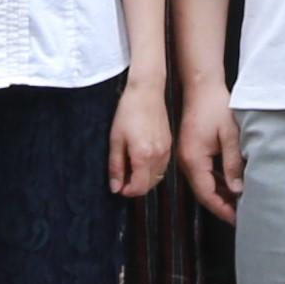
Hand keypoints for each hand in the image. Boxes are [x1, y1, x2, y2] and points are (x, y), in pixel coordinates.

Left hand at [108, 74, 174, 198]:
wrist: (147, 91)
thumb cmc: (128, 112)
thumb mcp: (115, 140)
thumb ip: (116, 166)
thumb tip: (115, 187)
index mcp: (143, 155)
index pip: (139, 187)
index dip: (128, 192)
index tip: (118, 187)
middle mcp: (158, 156)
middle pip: (149, 185)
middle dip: (135, 187)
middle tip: (122, 179)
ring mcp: (166, 150)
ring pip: (157, 177)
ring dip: (144, 179)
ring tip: (130, 169)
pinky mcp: (169, 144)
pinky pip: (163, 166)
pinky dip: (152, 170)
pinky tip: (141, 161)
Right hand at [176, 81, 244, 223]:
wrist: (201, 87)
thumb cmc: (216, 107)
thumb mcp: (230, 135)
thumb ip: (233, 163)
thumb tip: (237, 190)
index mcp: (194, 159)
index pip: (206, 194)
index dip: (222, 209)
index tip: (238, 219)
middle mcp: (187, 161)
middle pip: (203, 193)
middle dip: (222, 206)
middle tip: (243, 216)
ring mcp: (188, 156)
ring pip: (204, 184)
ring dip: (220, 195)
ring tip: (240, 204)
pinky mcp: (192, 151)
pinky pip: (204, 173)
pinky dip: (217, 182)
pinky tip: (232, 186)